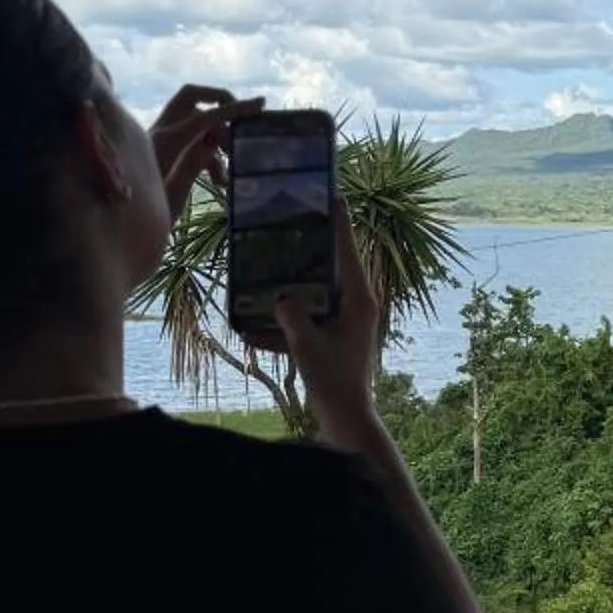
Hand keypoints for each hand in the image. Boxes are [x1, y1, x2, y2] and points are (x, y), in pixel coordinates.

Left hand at [149, 86, 262, 223]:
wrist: (115, 232)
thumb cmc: (140, 221)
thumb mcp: (173, 195)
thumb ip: (192, 163)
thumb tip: (213, 137)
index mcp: (163, 143)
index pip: (204, 116)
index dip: (233, 109)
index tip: (260, 105)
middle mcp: (158, 133)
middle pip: (192, 98)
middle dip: (219, 104)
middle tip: (239, 123)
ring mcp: (157, 140)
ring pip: (194, 121)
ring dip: (216, 137)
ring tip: (229, 170)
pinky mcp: (158, 151)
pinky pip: (189, 138)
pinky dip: (206, 151)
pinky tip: (217, 180)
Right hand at [275, 206, 380, 436]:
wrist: (345, 417)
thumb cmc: (332, 380)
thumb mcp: (305, 344)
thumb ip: (289, 315)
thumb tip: (278, 296)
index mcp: (358, 298)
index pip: (348, 250)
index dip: (339, 222)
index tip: (333, 195)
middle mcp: (357, 304)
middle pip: (333, 265)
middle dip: (312, 248)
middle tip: (292, 223)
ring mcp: (347, 321)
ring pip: (318, 291)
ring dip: (294, 284)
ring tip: (269, 267)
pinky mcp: (335, 336)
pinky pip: (310, 319)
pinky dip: (287, 321)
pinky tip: (253, 329)